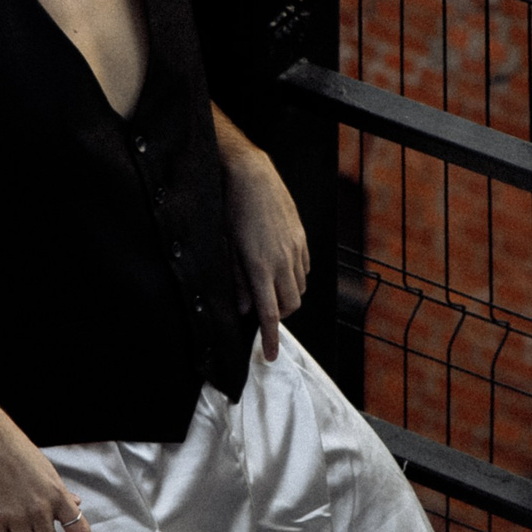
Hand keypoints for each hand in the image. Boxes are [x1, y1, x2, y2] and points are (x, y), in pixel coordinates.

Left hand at [225, 148, 308, 359]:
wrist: (251, 176)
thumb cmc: (232, 210)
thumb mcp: (227, 248)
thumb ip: (238, 281)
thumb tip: (245, 307)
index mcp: (260, 268)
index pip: (269, 313)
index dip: (271, 338)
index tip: (271, 355)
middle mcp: (282, 262)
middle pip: (290, 305)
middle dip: (279, 316)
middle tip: (264, 313)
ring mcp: (295, 249)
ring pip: (299, 288)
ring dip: (287, 296)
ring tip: (270, 289)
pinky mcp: (301, 238)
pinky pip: (304, 269)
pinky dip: (295, 278)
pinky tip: (281, 270)